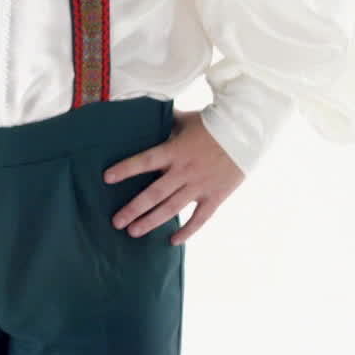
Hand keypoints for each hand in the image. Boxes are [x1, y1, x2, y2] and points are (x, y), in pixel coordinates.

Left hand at [102, 109, 244, 244]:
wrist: (247, 132)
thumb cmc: (213, 123)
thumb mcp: (186, 120)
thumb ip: (165, 122)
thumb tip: (145, 113)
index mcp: (175, 150)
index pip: (145, 161)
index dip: (126, 169)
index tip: (107, 178)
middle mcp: (185, 170)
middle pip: (154, 194)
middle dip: (133, 209)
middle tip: (116, 222)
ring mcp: (200, 185)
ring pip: (172, 209)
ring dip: (151, 222)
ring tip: (133, 232)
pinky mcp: (215, 196)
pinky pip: (199, 218)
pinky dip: (187, 231)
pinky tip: (172, 241)